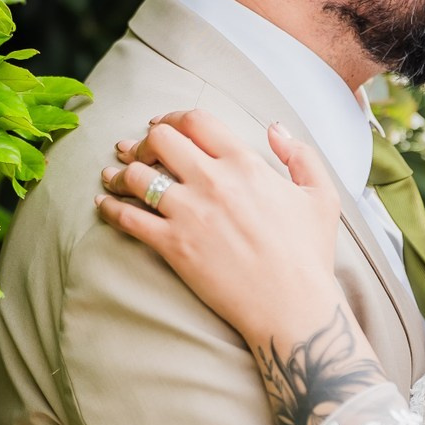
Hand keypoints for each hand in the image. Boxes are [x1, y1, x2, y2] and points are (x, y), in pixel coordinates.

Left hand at [94, 110, 343, 357]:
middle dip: (142, 141)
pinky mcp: (173, 246)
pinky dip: (111, 208)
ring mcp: (189, 213)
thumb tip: (274, 128)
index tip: (159, 126)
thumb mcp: (321, 196)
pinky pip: (128, 219)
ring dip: (120, 172)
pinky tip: (104, 205)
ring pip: (137, 176)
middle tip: (134, 151)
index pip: (195, 121)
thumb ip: (300, 154)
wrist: (293, 307)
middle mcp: (213, 181)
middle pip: (159, 140)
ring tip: (112, 175)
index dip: (170, 118)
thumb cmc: (308, 255)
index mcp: (245, 163)